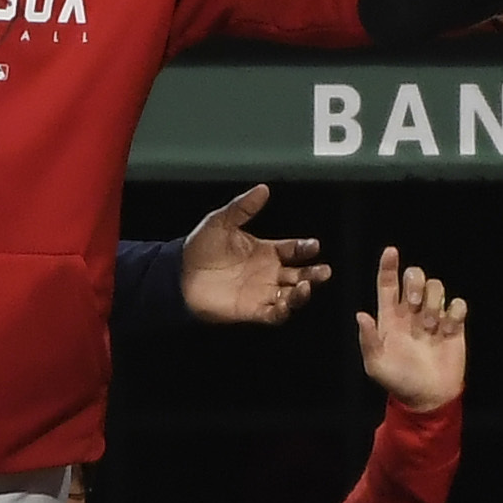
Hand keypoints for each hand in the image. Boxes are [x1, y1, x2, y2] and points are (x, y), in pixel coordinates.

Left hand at [176, 183, 332, 323]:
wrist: (178, 276)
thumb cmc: (200, 247)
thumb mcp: (220, 222)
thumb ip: (242, 207)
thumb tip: (264, 188)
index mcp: (265, 251)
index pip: (293, 250)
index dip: (305, 248)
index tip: (314, 245)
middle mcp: (268, 272)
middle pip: (300, 274)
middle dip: (314, 273)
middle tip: (324, 271)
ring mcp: (262, 292)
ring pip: (292, 295)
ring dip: (303, 293)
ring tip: (306, 286)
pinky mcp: (252, 311)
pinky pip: (275, 314)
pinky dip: (284, 310)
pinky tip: (287, 302)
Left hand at [355, 246, 466, 410]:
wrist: (428, 397)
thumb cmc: (399, 381)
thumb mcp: (376, 365)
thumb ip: (369, 340)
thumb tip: (360, 315)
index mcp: (390, 317)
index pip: (387, 284)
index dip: (388, 266)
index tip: (391, 251)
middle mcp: (411, 312)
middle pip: (414, 277)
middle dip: (415, 283)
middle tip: (414, 305)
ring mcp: (433, 316)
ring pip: (436, 287)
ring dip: (433, 303)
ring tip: (431, 327)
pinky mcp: (454, 324)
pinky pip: (458, 304)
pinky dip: (454, 312)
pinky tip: (448, 329)